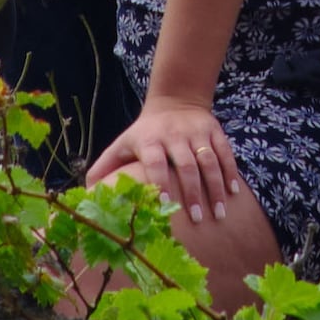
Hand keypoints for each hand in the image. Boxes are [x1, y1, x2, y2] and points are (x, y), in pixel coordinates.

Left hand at [85, 94, 249, 226]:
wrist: (176, 100)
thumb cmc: (145, 132)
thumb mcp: (123, 143)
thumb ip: (106, 166)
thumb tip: (86, 192)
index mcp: (150, 140)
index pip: (155, 163)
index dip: (161, 183)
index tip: (166, 206)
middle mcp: (174, 135)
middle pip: (186, 165)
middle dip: (192, 193)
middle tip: (197, 219)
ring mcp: (196, 132)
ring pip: (208, 161)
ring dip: (215, 188)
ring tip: (219, 214)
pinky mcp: (214, 130)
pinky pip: (225, 153)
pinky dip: (230, 173)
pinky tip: (233, 193)